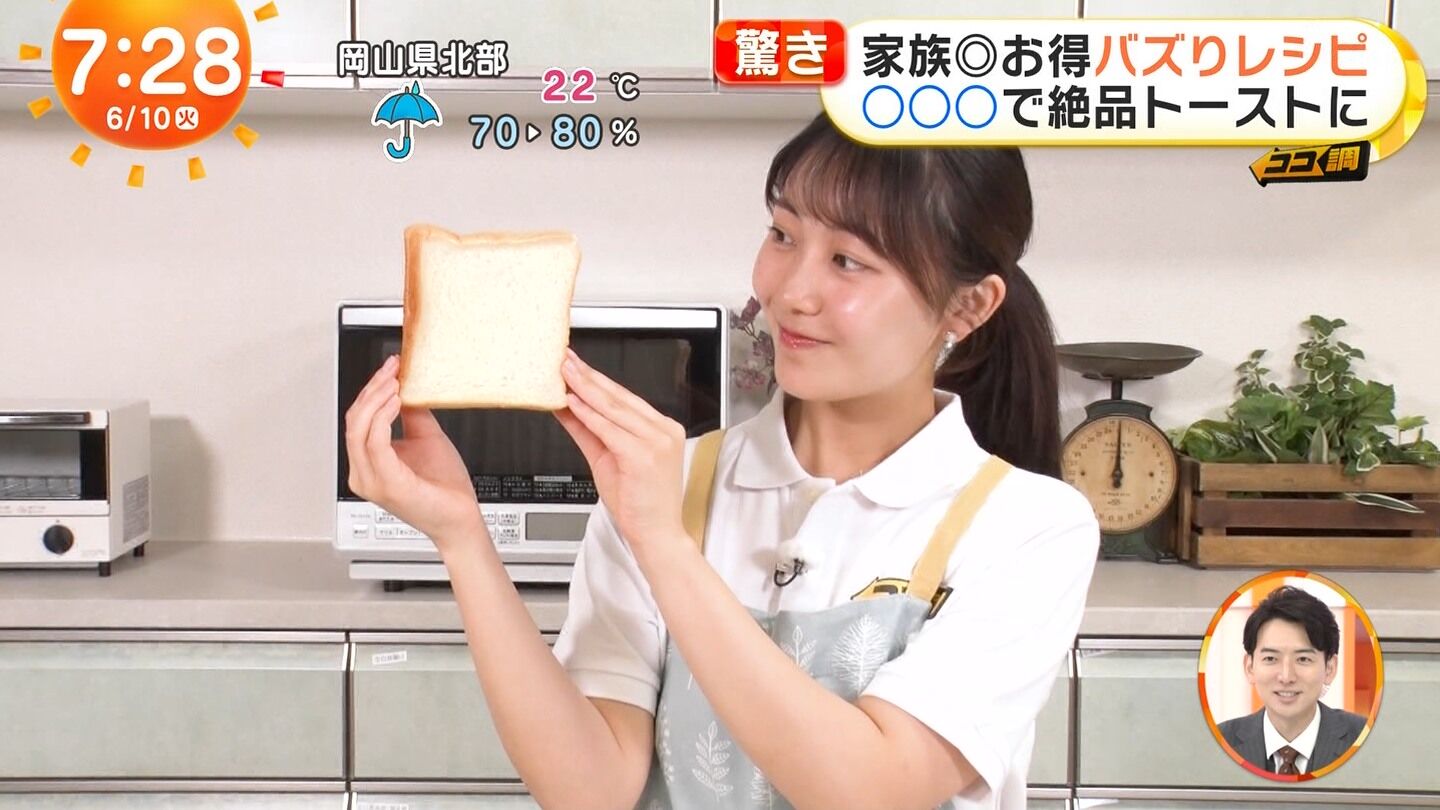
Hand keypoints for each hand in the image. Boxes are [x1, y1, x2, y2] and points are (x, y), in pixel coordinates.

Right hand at [344, 355, 485, 553]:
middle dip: (372, 389)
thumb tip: (406, 387)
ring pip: (359, 429)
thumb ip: (412, 414)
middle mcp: (364, 474)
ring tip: (395, 383)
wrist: (460, 518)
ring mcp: (372, 481)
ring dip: (376, 399)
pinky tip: (398, 402)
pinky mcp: (388, 483)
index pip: (358, 420)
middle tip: (391, 369)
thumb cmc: (444, 489)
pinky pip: (376, 442)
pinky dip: (384, 417)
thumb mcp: (426, 438)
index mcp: (368, 464)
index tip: (389, 368)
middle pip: (354, 421)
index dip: (371, 390)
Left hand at [554, 347, 686, 551]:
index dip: (597, 379)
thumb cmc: (638, 502)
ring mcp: (657, 441)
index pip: (624, 397)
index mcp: (661, 428)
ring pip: (614, 408)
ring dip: (585, 388)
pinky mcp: (645, 455)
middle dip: (588, 376)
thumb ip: (587, 429)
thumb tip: (565, 406)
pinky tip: (573, 403)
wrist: (655, 534)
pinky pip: (610, 430)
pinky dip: (589, 415)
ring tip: (565, 374)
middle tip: (565, 360)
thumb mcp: (607, 457)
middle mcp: (664, 430)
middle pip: (618, 397)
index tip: (576, 366)